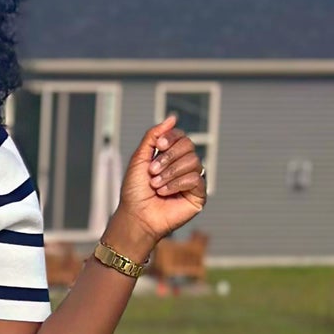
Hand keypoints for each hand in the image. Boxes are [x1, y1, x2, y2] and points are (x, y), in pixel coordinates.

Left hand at [107, 115, 208, 256]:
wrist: (136, 216)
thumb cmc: (135, 191)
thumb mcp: (139, 158)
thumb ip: (153, 136)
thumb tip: (172, 117)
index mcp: (171, 157)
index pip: (180, 136)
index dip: (170, 137)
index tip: (158, 145)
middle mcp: (183, 166)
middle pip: (189, 145)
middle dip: (168, 157)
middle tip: (152, 171)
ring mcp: (192, 180)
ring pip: (193, 161)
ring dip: (170, 173)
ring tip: (156, 185)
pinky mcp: (198, 195)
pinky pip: (196, 178)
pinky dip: (177, 184)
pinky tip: (164, 193)